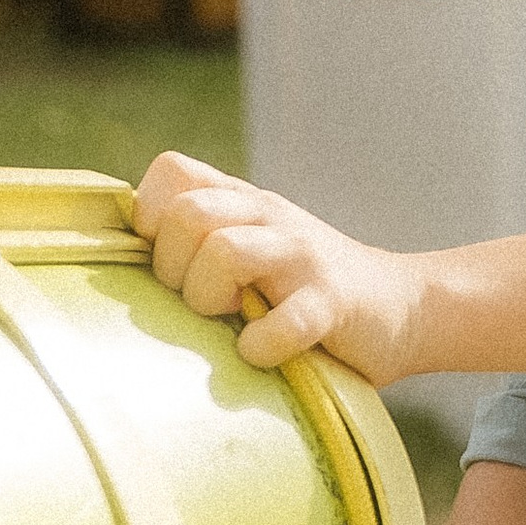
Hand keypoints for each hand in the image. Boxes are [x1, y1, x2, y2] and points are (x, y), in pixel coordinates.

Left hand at [135, 151, 424, 380]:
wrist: (402, 310)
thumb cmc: (302, 294)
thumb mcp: (251, 252)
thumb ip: (198, 247)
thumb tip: (123, 271)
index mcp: (242, 202)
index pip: (172, 171)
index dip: (151, 216)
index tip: (167, 262)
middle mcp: (268, 216)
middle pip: (187, 214)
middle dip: (173, 270)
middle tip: (199, 302)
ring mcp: (301, 256)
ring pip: (224, 251)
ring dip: (208, 300)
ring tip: (229, 322)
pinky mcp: (330, 303)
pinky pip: (282, 324)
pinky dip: (261, 347)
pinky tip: (263, 353)